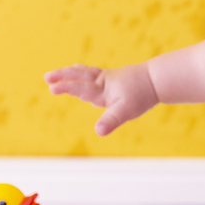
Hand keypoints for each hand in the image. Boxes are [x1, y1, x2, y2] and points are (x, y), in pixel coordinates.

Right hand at [44, 63, 158, 135]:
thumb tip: (98, 131)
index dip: (66, 88)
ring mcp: (108, 79)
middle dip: (63, 76)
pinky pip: (94, 74)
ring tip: (59, 73)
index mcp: (102, 89)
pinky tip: (85, 76)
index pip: (80, 88)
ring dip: (72, 73)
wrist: (157, 79)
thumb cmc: (141, 95)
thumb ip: (111, 121)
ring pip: (86, 73)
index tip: (52, 88)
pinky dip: (85, 73)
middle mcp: (102, 82)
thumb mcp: (126, 111)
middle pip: (79, 76)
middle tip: (47, 77)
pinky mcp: (115, 79)